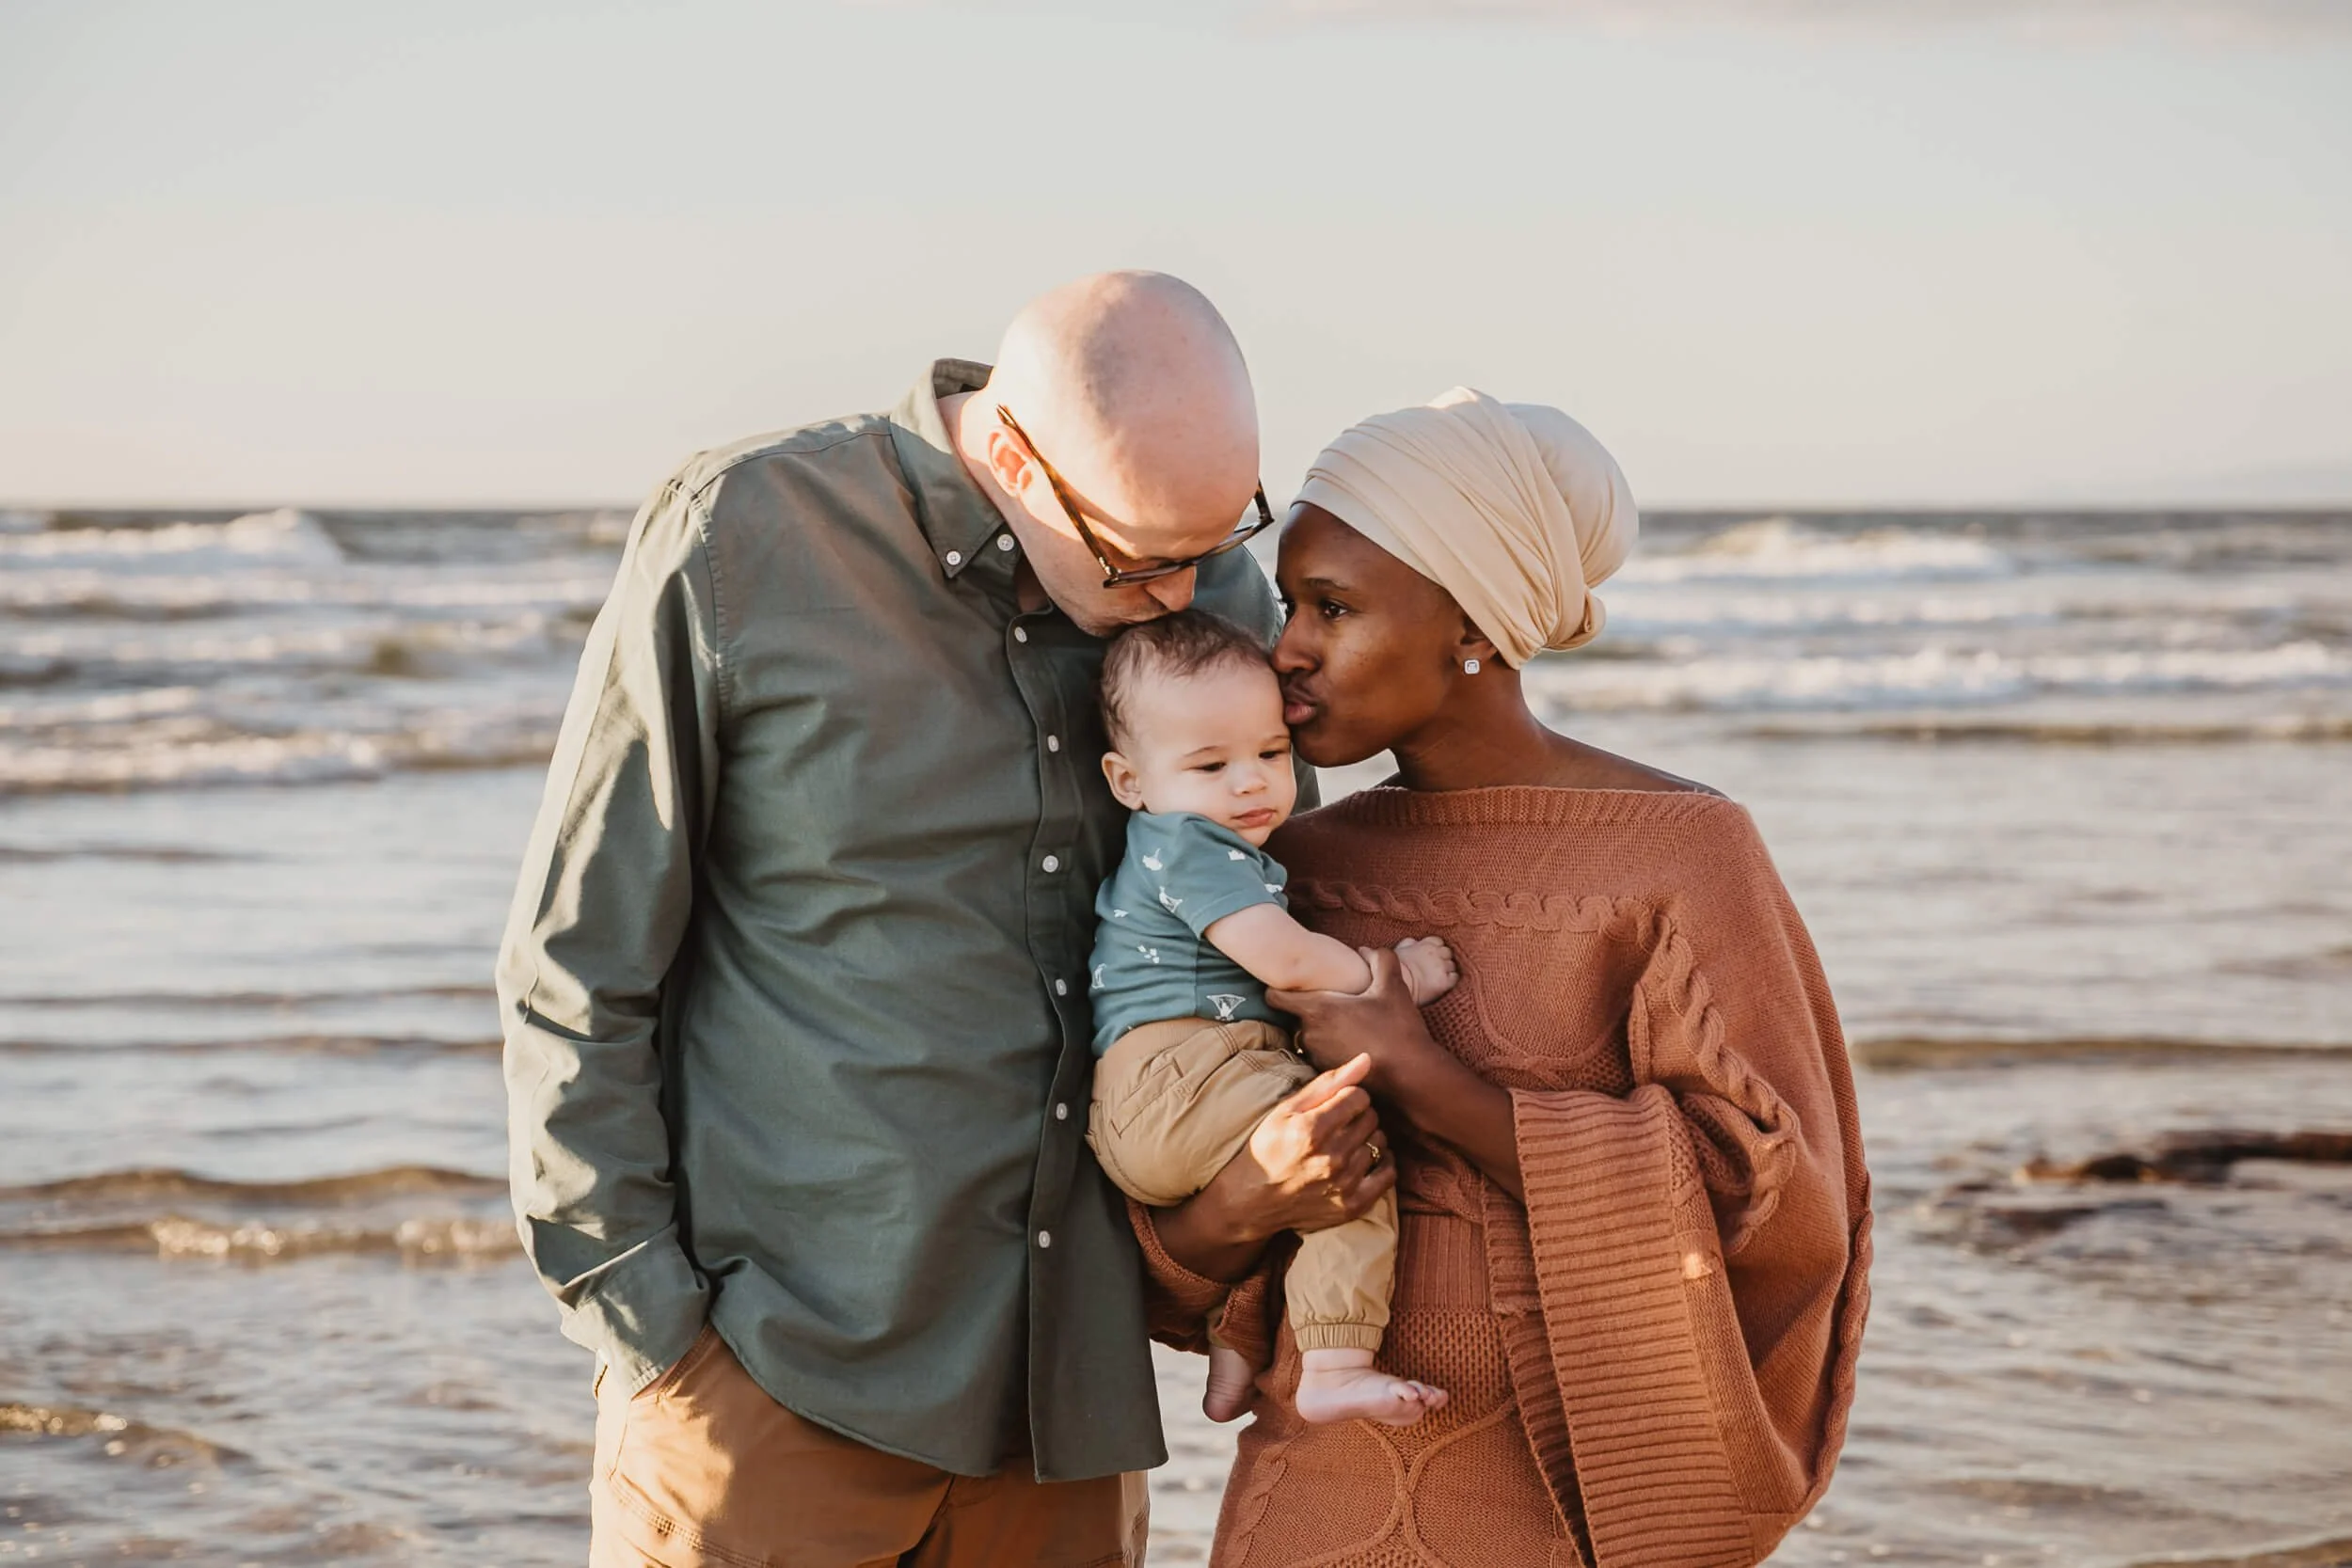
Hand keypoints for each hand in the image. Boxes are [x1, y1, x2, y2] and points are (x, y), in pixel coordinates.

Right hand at [1155, 1054, 1396, 1279]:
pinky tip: (1364, 1159)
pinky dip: (1382, 1162)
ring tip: (1347, 1142)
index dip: (1349, 1096)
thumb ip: (1328, 1082)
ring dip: (1368, 1138)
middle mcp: (1331, 1157)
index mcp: (1312, 1129)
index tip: (1337, 1104)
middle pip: (1371, 1118)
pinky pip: (1388, 1174)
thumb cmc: (1268, 1148)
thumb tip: (1366, 1059)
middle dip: (1359, 1115)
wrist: (1252, 1201)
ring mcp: (1343, 1184)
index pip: (1359, 1096)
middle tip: (1340, 1123)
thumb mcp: (1287, 1109)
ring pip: (1380, 1142)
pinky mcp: (1352, 1205)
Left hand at [1275, 948, 1526, 1201]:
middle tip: (1331, 1005)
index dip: (1278, 988)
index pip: (1274, 997)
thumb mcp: (1393, 987)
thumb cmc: (1398, 1028)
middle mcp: (1309, 1034)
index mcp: (1317, 1009)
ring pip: (1306, 1037)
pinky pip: (1319, 1055)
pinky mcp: (1326, 1073)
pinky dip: (1329, 1049)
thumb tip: (1366, 950)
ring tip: (1345, 1027)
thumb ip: (1380, 960)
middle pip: (1293, 1017)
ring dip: (1319, 1031)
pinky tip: (1352, 1045)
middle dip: (1307, 1010)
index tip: (1291, 985)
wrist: (1410, 1075)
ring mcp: (1316, 1057)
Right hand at [1393, 937, 1457, 1004]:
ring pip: (1452, 965)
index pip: (1439, 941)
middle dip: (1443, 958)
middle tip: (1435, 967)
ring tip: (1437, 976)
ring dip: (1447, 970)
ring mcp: (1443, 967)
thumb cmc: (1395, 967)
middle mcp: (1438, 953)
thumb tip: (1414, 942)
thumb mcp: (1400, 948)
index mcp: (1427, 944)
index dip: (1436, 948)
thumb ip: (1410, 943)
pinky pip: (1455, 978)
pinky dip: (1451, 980)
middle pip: (1448, 953)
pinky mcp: (1446, 981)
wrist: (1398, 984)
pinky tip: (1442, 983)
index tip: (1431, 955)